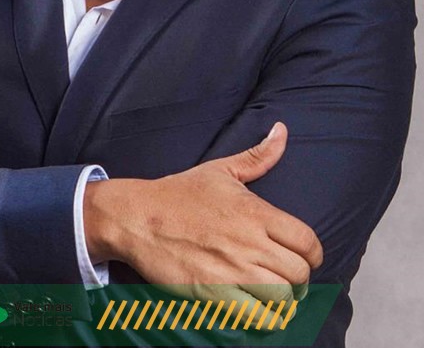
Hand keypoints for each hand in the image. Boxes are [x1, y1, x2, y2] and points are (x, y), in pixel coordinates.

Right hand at [84, 123, 322, 311]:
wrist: (137, 217)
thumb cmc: (178, 194)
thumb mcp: (220, 170)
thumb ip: (258, 156)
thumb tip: (282, 130)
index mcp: (254, 212)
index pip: (308, 242)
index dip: (312, 254)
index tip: (301, 257)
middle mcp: (248, 243)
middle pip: (299, 274)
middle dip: (296, 279)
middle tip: (283, 277)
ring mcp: (230, 271)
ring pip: (282, 299)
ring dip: (280, 300)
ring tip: (269, 293)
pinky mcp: (212, 293)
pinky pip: (255, 317)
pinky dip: (260, 317)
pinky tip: (250, 305)